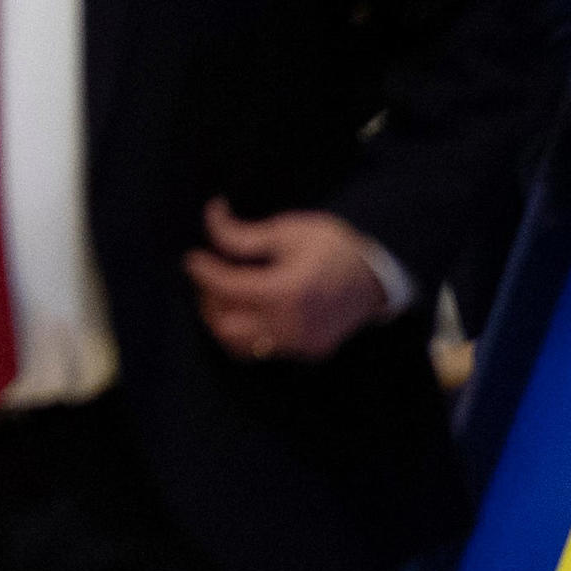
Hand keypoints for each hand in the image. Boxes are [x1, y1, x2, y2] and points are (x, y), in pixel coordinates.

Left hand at [188, 203, 398, 362]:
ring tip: (224, 296)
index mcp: (287, 292)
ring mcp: (302, 344)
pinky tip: (248, 309)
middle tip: (209, 278)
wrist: (378, 276)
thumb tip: (211, 218)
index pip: (227, 288)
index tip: (192, 258)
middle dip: (209, 301)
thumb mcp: (289, 231)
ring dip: (224, 322)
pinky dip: (247, 332)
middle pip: (226, 325)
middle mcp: (293, 325)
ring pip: (241, 346)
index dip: (203, 271)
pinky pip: (265, 350)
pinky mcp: (310, 352)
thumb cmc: (335, 247)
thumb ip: (243, 235)